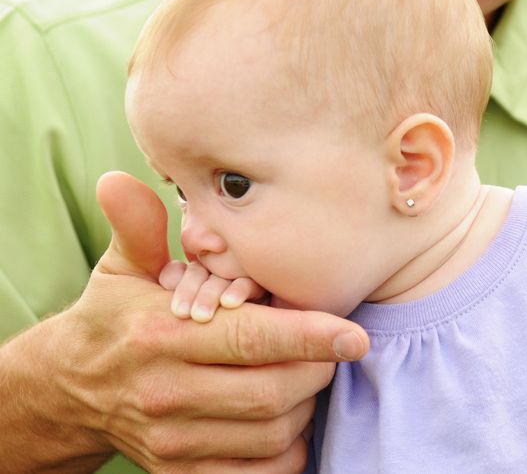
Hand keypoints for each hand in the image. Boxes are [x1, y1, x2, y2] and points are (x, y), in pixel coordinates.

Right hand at [0, 172, 368, 472]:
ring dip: (307, 406)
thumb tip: (120, 179)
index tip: (356, 336)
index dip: (310, 336)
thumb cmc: (115, 318)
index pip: (250, 339)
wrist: (72, 390)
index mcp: (160, 337)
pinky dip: (289, 451)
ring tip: (308, 375)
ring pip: (272, 433)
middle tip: (331, 347)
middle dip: (317, 369)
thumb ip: (138, 228)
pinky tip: (291, 418)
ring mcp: (173, 441)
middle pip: (273, 392)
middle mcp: (165, 393)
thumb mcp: (123, 269)